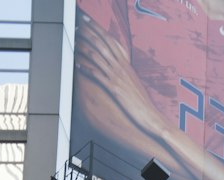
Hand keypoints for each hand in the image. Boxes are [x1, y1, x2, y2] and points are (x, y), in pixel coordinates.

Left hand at [76, 13, 164, 139]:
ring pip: (97, 56)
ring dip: (83, 48)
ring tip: (74, 44)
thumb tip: (117, 66)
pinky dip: (85, 68)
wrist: (149, 114)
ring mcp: (117, 76)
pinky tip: (77, 65)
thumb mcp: (133, 80)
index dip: (98, 29)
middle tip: (77, 27)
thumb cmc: (141, 101)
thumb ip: (124, 70)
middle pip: (102, 43)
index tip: (88, 22)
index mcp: (126, 63)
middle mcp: (121, 66)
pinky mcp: (113, 88)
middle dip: (88, 33)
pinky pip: (96, 74)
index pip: (111, 40)